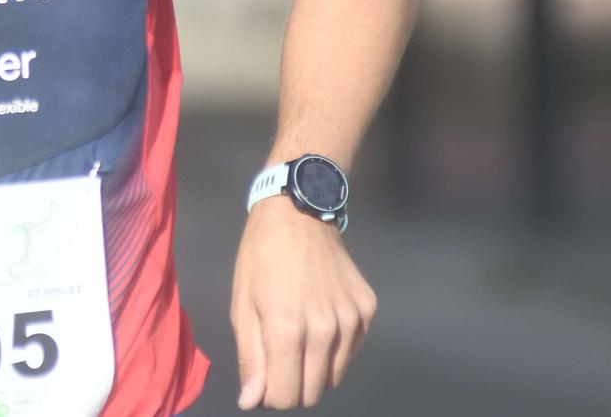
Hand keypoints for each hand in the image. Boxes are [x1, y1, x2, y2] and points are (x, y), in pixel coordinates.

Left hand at [231, 199, 376, 408]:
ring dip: (313, 367)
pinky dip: (334, 347)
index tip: (264, 377)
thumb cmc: (260, 257)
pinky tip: (320, 316)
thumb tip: (251, 401)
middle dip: (291, 384)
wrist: (299, 213)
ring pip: (332, 377)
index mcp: (286, 329)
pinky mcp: (367, 311)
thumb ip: (251, 358)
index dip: (270, 394)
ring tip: (299, 332)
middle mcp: (324, 330)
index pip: (285, 397)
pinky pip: (350, 352)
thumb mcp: (242, 305)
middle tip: (279, 353)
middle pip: (311, 393)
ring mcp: (351, 321)